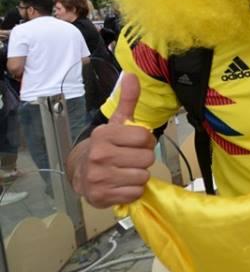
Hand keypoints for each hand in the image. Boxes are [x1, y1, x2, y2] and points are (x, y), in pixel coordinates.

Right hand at [68, 74, 154, 207]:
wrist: (81, 173)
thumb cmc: (106, 146)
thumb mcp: (117, 123)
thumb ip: (127, 100)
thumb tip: (132, 75)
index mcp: (104, 135)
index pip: (145, 138)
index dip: (146, 142)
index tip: (136, 143)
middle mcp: (100, 155)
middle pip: (147, 159)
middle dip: (143, 159)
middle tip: (130, 159)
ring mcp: (99, 177)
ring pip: (143, 176)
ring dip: (139, 175)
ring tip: (125, 171)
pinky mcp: (101, 196)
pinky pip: (135, 193)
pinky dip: (132, 190)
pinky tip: (121, 184)